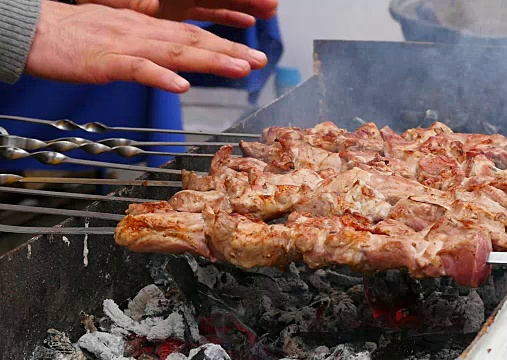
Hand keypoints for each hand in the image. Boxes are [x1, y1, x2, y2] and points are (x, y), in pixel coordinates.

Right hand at [25, 1, 267, 92]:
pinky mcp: (105, 59)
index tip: (250, 57)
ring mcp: (125, 45)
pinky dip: (160, 76)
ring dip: (209, 60)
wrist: (33, 29)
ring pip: (174, 51)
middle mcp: (142, 32)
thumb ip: (149, 52)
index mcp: (146, 29)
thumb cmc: (74, 37)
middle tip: (259, 62)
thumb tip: (174, 67)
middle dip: (229, 52)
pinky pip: (136, 67)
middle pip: (193, 42)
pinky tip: (181, 85)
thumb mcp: (120, 39)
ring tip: (238, 68)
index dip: (224, 46)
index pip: (193, 36)